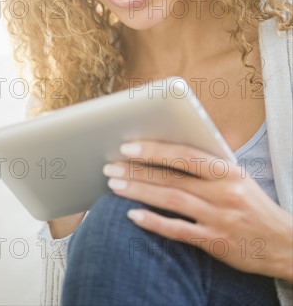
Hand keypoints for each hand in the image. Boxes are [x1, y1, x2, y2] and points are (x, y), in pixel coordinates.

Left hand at [102, 141, 292, 280]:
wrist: (283, 243)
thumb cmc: (253, 204)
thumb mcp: (238, 175)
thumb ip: (209, 161)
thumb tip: (174, 142)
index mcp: (228, 170)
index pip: (186, 155)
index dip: (155, 150)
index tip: (129, 146)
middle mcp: (223, 192)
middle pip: (172, 178)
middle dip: (138, 171)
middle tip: (111, 167)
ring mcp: (219, 218)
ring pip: (172, 201)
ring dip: (139, 192)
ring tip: (114, 185)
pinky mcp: (215, 242)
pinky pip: (178, 231)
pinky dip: (154, 223)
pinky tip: (133, 216)